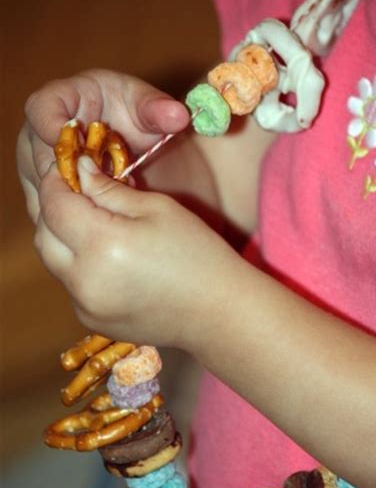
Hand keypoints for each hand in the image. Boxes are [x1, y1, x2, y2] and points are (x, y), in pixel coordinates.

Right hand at [17, 68, 189, 221]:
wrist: (131, 142)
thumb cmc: (134, 115)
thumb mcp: (147, 107)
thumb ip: (159, 110)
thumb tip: (177, 115)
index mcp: (60, 99)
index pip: (41, 108)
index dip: (53, 126)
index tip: (77, 146)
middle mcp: (37, 132)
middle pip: (38, 156)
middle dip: (73, 175)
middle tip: (107, 186)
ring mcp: (35, 165)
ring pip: (42, 188)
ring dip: (76, 200)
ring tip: (111, 201)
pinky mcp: (42, 194)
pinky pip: (48, 210)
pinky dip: (74, 217)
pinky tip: (102, 217)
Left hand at [35, 155, 240, 349]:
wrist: (219, 313)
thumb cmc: (198, 254)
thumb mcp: (158, 208)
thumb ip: (110, 190)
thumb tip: (79, 171)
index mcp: (104, 244)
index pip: (55, 205)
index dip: (56, 181)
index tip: (68, 165)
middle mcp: (85, 280)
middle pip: (44, 235)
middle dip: (54, 210)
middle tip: (77, 192)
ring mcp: (85, 306)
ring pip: (54, 261)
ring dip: (63, 238)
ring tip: (93, 223)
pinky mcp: (91, 321)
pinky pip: (71, 285)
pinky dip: (78, 266)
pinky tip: (107, 258)